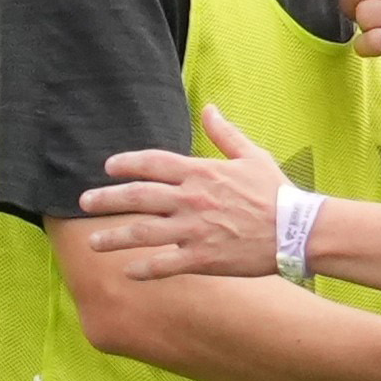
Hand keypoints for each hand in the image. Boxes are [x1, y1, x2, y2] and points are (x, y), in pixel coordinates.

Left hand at [78, 105, 293, 278]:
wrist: (297, 230)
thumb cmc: (276, 193)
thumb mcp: (252, 155)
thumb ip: (225, 133)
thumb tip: (209, 109)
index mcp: (201, 172)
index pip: (152, 163)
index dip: (126, 164)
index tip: (108, 168)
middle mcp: (191, 199)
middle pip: (137, 197)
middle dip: (106, 199)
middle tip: (84, 202)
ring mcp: (194, 230)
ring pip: (142, 232)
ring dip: (114, 237)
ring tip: (93, 243)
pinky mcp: (201, 258)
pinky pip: (163, 264)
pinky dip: (142, 268)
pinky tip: (127, 272)